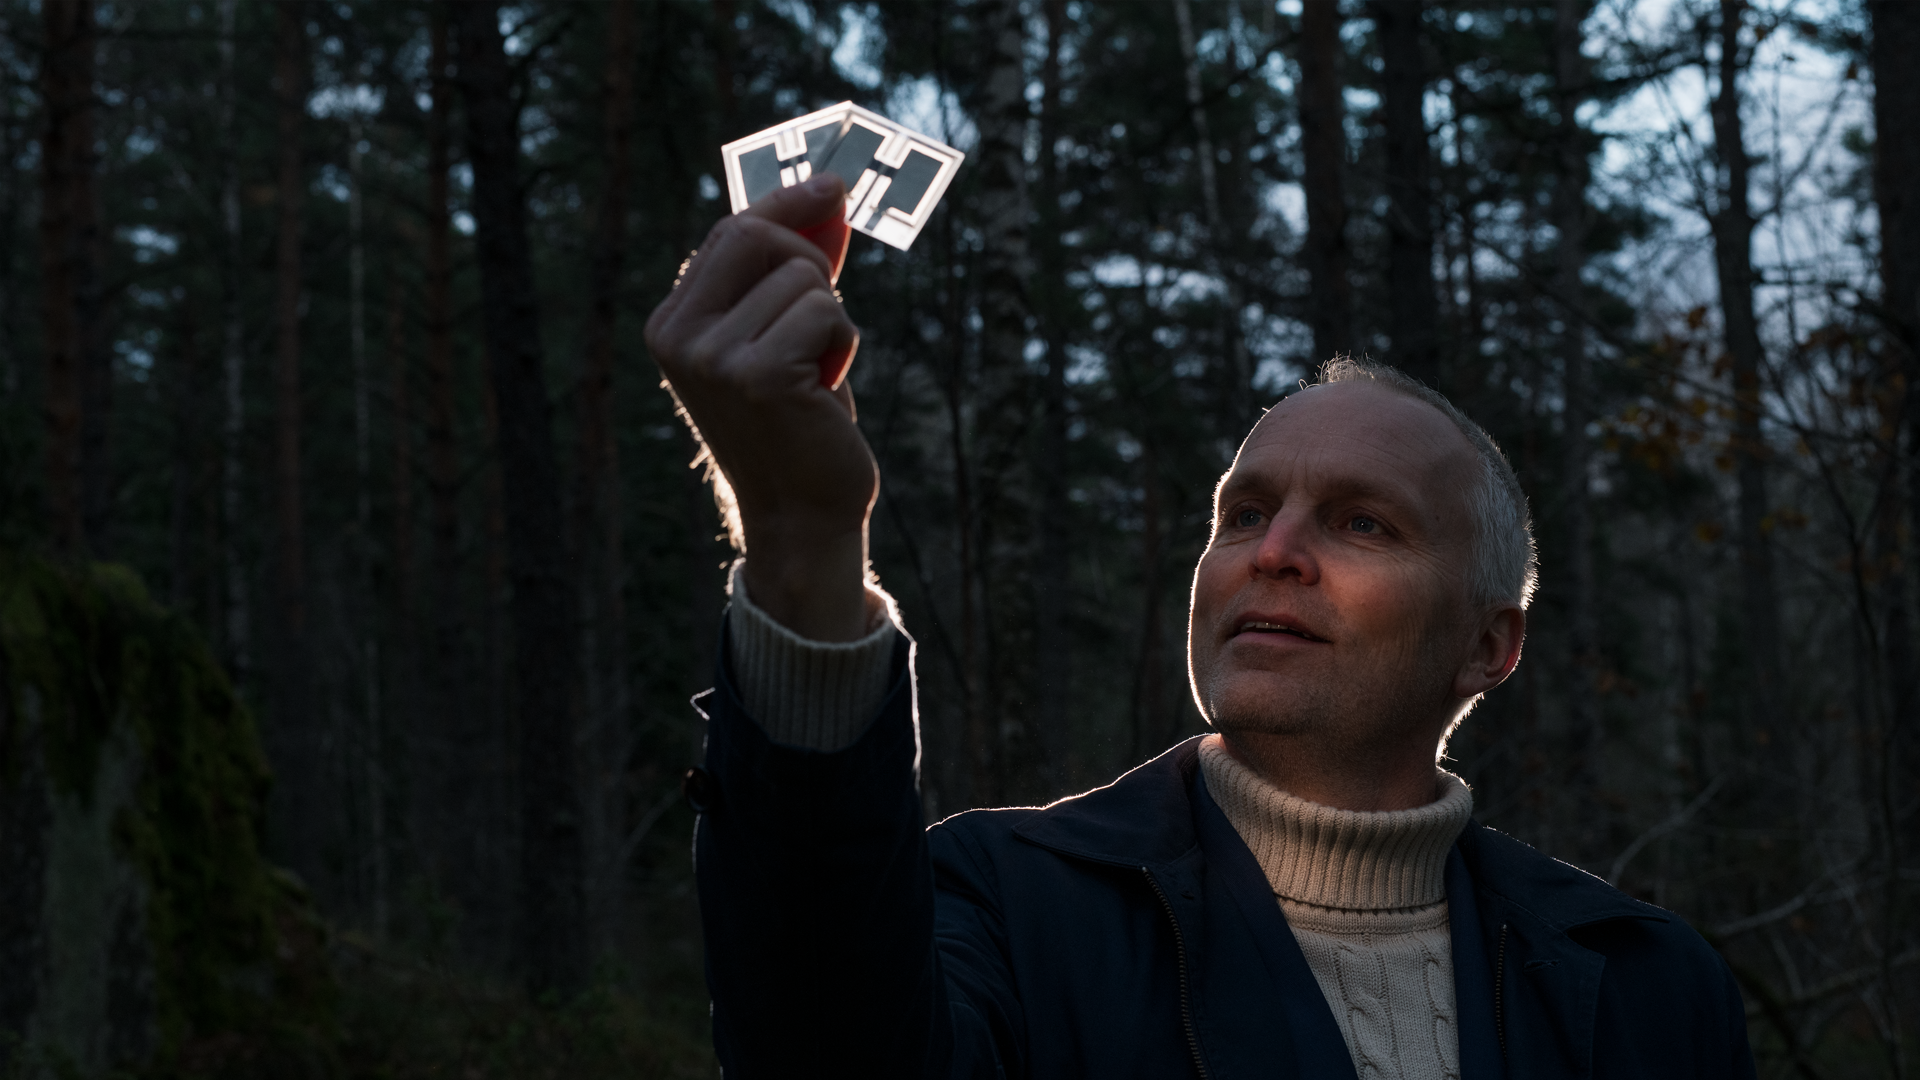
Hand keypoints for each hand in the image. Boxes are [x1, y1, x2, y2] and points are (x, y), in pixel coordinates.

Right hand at [645, 175, 875, 641]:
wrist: (803, 513)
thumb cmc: (797, 421)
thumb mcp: (777, 335)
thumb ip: (787, 269)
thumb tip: (826, 191)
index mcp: (671, 324)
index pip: (729, 231)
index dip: (785, 206)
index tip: (830, 185)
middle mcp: (678, 337)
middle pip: (754, 234)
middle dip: (809, 259)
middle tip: (823, 313)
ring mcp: (713, 357)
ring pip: (803, 277)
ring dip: (832, 319)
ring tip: (817, 372)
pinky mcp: (758, 375)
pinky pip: (826, 312)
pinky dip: (842, 343)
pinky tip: (826, 388)